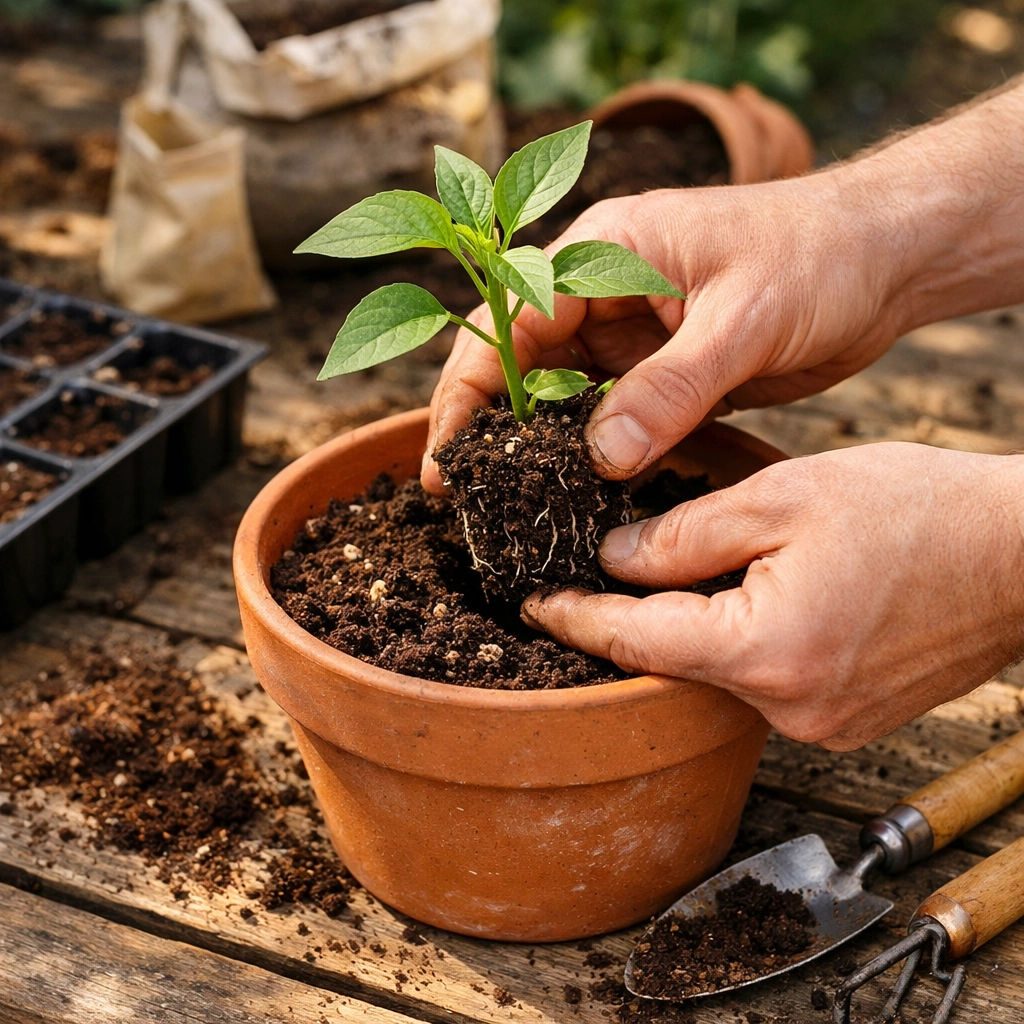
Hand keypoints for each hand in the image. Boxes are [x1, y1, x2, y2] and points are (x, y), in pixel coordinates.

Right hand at [421, 172, 908, 492]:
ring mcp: (630, 335)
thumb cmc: (820, 256)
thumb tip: (603, 458)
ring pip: (560, 396)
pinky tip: (575, 494)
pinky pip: (608, 417)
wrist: (886, 258)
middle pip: (519, 363)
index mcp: (605, 250)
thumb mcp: (744, 320)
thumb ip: (672, 388)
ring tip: (511, 506)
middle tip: (465, 497)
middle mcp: (602, 292)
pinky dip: (590, 454)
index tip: (450, 455)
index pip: (510, 320)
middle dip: (490, 425)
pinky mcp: (660, 373)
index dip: (470, 389)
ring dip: (537, 446)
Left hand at [521, 444, 1023, 749]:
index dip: (573, 617)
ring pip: (715, 672)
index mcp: (765, 651)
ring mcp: (819, 724)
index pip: (633, 639)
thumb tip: (616, 557)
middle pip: (672, 660)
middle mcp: (788, 708)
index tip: (530, 604)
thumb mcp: (783, 497)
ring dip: (689, 625)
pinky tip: (740, 595)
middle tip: (594, 570)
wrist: (1022, 555)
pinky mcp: (843, 720)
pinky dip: (737, 641)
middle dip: (631, 614)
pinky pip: (761, 681)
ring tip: (675, 570)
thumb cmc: (917, 512)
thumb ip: (685, 534)